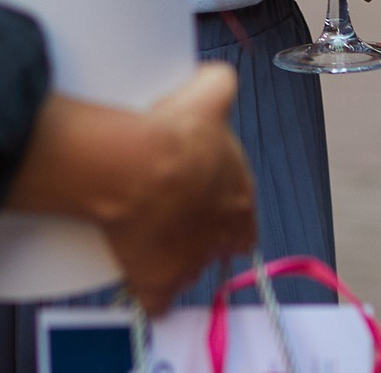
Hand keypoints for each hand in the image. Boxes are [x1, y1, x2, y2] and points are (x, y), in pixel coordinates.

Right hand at [97, 66, 255, 311]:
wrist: (137, 165)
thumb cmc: (177, 131)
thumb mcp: (209, 93)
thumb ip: (220, 85)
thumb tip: (219, 79)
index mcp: (240, 202)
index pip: (243, 220)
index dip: (225, 212)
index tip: (202, 198)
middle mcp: (222, 238)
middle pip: (216, 246)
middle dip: (198, 234)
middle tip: (167, 212)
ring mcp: (190, 264)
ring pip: (186, 271)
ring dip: (171, 259)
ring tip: (143, 235)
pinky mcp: (157, 283)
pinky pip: (156, 301)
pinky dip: (148, 294)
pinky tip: (137, 281)